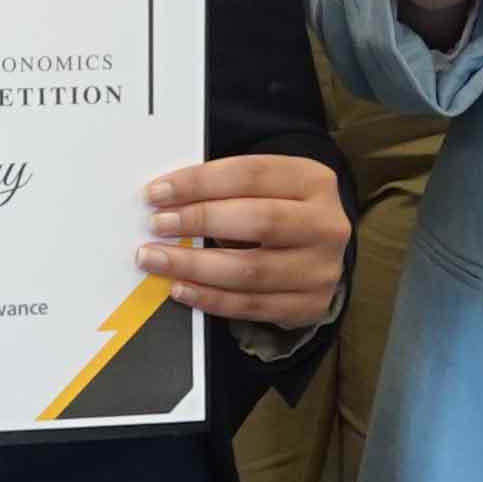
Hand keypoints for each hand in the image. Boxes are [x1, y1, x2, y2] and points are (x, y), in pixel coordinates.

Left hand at [142, 153, 347, 332]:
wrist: (318, 252)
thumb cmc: (278, 211)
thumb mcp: (266, 188)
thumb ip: (226, 190)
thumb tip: (166, 200)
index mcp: (313, 180)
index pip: (251, 175)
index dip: (200, 182)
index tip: (158, 192)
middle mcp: (325, 224)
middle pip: (258, 221)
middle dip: (199, 221)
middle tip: (157, 224)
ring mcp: (321, 268)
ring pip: (251, 271)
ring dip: (195, 266)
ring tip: (156, 259)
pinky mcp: (310, 304)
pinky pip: (252, 306)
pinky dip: (210, 299)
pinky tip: (181, 288)